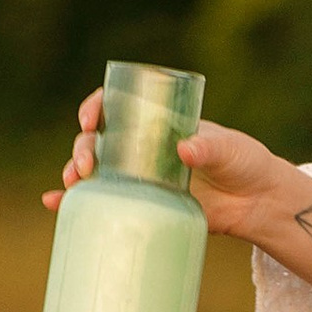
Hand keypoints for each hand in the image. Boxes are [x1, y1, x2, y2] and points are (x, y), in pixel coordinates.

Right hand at [43, 90, 311, 287]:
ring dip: (75, 174)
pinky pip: (103, 203)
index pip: (116, 106)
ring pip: (95, 171)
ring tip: (74, 185)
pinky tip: (53, 204)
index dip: (96, 107)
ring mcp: (140, 178)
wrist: (258, 203)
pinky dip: (74, 203)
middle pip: (98, 141)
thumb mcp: (229, 149)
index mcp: (159, 123)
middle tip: (86, 165)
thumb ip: (209, 146)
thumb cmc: (245, 164)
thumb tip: (185, 149)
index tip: (91, 120)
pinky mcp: (144, 206)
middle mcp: (142, 148)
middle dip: (82, 148)